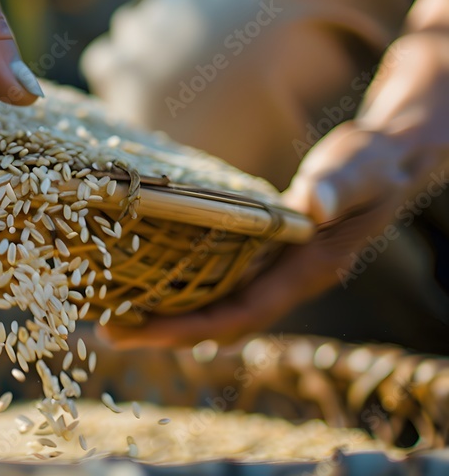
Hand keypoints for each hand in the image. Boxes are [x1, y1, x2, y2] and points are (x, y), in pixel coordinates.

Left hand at [98, 122, 425, 348]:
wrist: (388, 163)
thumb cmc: (370, 165)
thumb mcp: (358, 169)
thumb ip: (338, 186)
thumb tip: (313, 205)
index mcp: (307, 271)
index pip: (243, 312)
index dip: (193, 326)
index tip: (144, 331)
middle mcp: (287, 282)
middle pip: (220, 322)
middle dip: (164, 331)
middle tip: (106, 332)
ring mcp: (274, 274)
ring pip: (216, 309)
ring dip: (167, 318)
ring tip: (112, 318)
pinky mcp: (262, 260)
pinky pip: (218, 287)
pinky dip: (182, 293)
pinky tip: (145, 287)